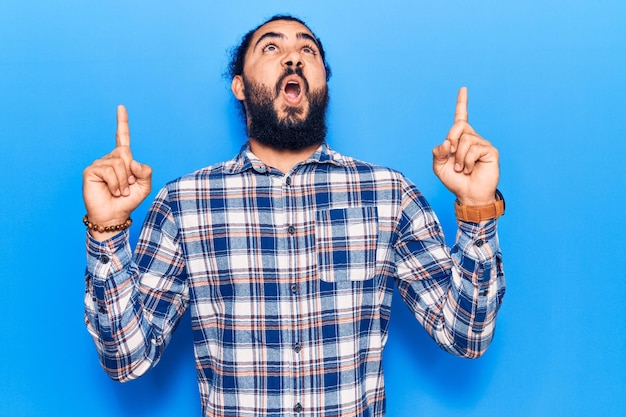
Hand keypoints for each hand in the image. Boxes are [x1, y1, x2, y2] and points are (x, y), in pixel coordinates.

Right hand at [82, 105, 151, 234]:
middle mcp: (110, 158)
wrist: (114, 215)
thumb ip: (146, 172)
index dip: (122, 122)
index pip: (122, 137)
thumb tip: (134, 162)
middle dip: (131, 172)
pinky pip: (109, 171)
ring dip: (123, 181)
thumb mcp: (144, 186)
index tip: (121, 107)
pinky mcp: (91, 171)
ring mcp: (99, 164)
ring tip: (120, 191)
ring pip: (118, 163)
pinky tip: (112, 191)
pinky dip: (115, 183)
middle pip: (125, 152)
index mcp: (123, 159)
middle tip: (127, 186)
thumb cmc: (128, 201)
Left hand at [432, 87, 498, 204]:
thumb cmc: (455, 180)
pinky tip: (470, 169)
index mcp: (459, 139)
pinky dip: (467, 161)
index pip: (461, 117)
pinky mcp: (490, 151)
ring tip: (462, 168)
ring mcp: (482, 144)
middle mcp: (472, 138)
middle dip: (451, 142)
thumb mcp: (438, 167)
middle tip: (453, 157)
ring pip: (465, 140)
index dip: (462, 103)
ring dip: (459, 158)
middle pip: (458, 126)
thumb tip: (446, 142)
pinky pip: (474, 149)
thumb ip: (437, 153)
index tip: (463, 89)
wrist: (468, 195)